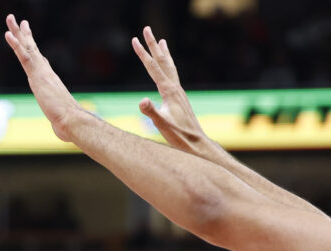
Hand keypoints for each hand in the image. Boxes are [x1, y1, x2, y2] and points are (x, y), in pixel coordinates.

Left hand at [4, 14, 87, 140]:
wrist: (73, 122)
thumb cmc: (69, 125)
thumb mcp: (60, 122)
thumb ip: (58, 123)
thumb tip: (63, 134)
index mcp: (50, 81)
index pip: (39, 61)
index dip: (33, 49)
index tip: (29, 37)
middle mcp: (46, 73)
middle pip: (32, 49)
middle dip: (24, 34)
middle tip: (18, 21)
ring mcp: (41, 73)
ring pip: (27, 48)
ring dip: (17, 32)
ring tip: (10, 18)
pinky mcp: (37, 76)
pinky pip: (24, 56)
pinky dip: (16, 45)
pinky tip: (8, 34)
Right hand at [131, 27, 203, 151]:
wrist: (195, 143)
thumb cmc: (179, 135)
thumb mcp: (162, 124)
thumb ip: (151, 111)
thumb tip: (141, 100)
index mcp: (169, 90)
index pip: (153, 67)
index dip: (143, 53)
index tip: (134, 40)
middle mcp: (175, 87)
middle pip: (162, 60)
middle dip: (153, 44)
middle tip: (146, 29)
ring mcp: (179, 92)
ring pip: (170, 66)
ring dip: (164, 53)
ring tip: (162, 41)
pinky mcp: (180, 98)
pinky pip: (173, 76)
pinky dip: (169, 67)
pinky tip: (168, 69)